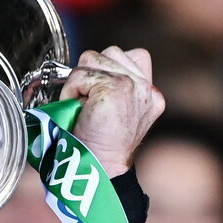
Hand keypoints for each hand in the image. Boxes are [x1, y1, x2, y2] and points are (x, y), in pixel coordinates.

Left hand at [60, 47, 164, 176]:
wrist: (97, 170)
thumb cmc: (97, 146)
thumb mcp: (114, 112)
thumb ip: (115, 87)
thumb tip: (92, 69)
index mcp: (151, 94)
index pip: (134, 56)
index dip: (108, 70)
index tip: (97, 96)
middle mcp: (147, 88)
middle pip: (110, 53)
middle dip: (91, 74)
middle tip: (85, 103)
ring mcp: (134, 86)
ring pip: (93, 58)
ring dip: (79, 81)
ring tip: (81, 106)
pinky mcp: (116, 89)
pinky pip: (81, 74)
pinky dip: (71, 90)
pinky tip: (76, 110)